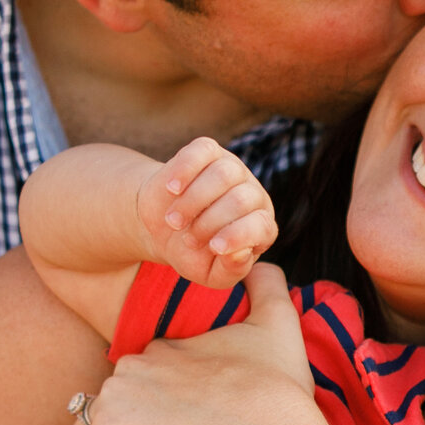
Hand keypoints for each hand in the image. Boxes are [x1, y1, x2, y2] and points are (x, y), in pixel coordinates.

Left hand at [48, 263, 317, 424]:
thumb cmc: (273, 388)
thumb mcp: (279, 324)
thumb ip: (268, 287)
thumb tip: (261, 263)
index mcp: (166, 348)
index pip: (149, 364)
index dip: (160, 386)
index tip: (175, 410)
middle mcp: (133, 368)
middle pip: (118, 390)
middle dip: (127, 410)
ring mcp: (116, 402)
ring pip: (91, 418)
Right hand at [136, 137, 277, 288]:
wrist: (162, 228)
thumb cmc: (192, 254)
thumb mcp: (211, 274)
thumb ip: (231, 270)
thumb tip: (241, 252)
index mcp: (260, 226)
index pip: (262, 225)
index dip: (239, 236)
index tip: (213, 248)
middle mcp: (253, 194)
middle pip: (240, 200)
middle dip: (209, 223)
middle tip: (187, 238)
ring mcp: (232, 168)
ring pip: (223, 174)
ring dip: (193, 201)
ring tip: (175, 221)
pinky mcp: (208, 151)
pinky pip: (203, 150)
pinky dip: (185, 170)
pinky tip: (172, 189)